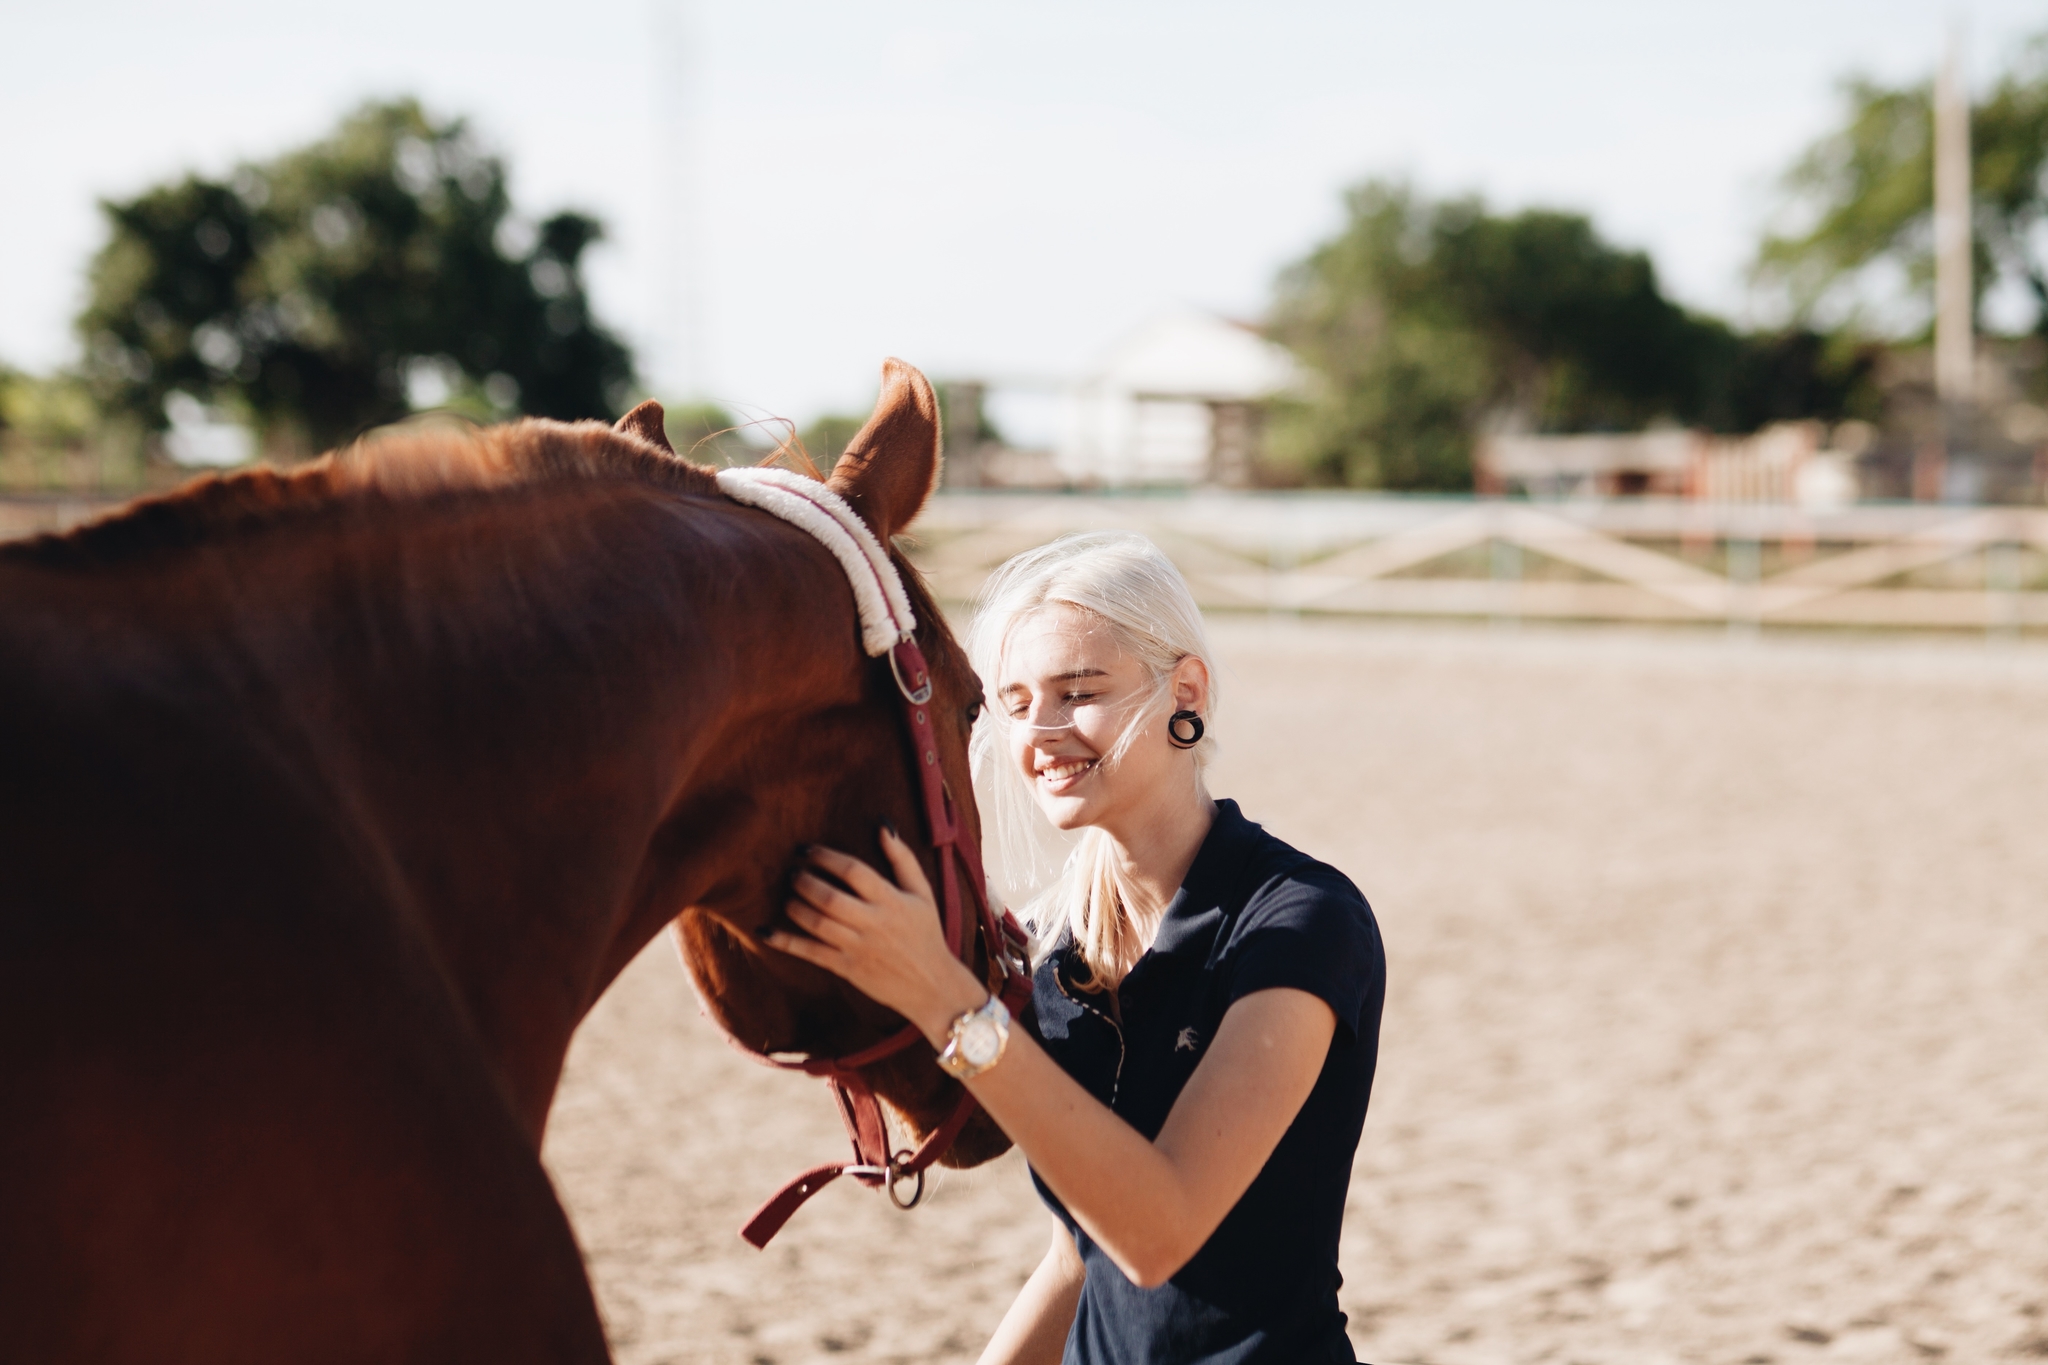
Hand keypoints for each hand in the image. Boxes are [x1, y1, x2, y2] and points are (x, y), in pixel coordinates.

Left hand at [764, 827, 986, 1044]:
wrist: (933, 984)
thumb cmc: (926, 934)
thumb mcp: (922, 893)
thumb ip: (902, 859)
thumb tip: (882, 826)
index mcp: (891, 900)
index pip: (853, 871)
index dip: (825, 857)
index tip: (806, 850)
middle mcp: (874, 923)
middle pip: (829, 897)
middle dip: (804, 881)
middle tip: (792, 872)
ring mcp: (859, 947)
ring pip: (817, 924)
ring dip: (795, 906)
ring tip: (788, 895)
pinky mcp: (847, 968)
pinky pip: (811, 953)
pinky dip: (785, 941)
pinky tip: (765, 931)